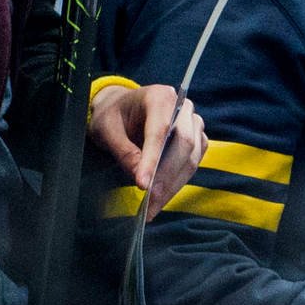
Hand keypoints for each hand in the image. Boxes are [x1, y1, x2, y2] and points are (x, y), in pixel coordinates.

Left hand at [88, 84, 205, 218]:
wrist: (123, 110)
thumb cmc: (113, 116)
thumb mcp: (107, 130)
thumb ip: (123, 151)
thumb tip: (141, 177)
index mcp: (159, 96)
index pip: (161, 130)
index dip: (153, 159)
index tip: (143, 184)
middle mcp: (183, 107)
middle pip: (184, 143)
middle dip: (166, 176)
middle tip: (149, 202)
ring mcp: (193, 124)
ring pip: (191, 158)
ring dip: (172, 185)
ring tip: (152, 208)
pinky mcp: (197, 140)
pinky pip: (192, 164)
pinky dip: (177, 183)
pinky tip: (161, 198)